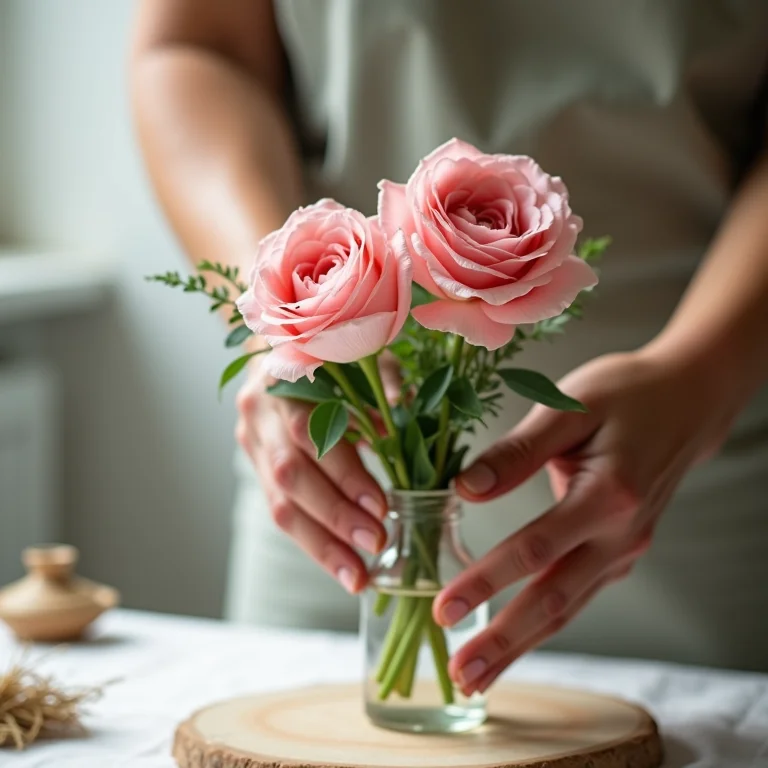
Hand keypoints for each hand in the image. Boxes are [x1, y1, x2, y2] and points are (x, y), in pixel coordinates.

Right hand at [235, 357, 388, 593]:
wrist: (277, 343)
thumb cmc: (330, 346)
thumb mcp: (361, 353)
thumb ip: (383, 383)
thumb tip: (406, 420)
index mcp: (282, 378)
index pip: (309, 434)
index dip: (344, 474)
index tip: (380, 505)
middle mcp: (258, 413)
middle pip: (290, 477)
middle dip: (335, 517)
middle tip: (376, 544)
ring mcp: (251, 442)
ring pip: (279, 505)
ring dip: (321, 545)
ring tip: (357, 576)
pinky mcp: (255, 465)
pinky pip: (280, 511)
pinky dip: (314, 541)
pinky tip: (342, 564)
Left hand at [433, 347, 737, 695]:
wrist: (688, 397)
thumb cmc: (626, 393)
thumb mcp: (569, 405)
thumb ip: (518, 451)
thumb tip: (465, 489)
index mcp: (607, 496)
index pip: (534, 550)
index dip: (486, 582)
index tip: (444, 609)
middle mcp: (620, 535)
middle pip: (554, 600)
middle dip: (504, 642)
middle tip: (461, 674)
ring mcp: (626, 548)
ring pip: (568, 607)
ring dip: (523, 645)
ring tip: (481, 676)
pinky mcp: (622, 550)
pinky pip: (580, 594)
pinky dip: (546, 621)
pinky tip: (518, 638)